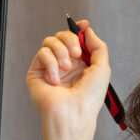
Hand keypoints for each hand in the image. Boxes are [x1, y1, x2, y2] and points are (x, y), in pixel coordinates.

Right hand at [26, 19, 111, 139]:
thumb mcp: (102, 68)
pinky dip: (51, 63)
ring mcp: (50, 68)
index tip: (83, 25)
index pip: (75, 39)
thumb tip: (87, 30)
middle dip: (70, 40)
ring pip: (50, 41)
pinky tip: (55, 79)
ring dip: (61, 52)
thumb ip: (97, 46)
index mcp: (80, 64)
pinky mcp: (36, 72)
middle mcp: (64, 64)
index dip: (78, 29)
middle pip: (62, 36)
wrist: (74, 113)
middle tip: (76, 53)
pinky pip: (42, 53)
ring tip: (66, 69)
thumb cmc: (89, 98)